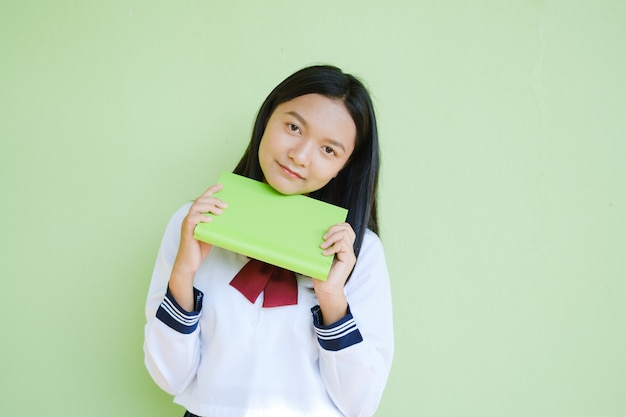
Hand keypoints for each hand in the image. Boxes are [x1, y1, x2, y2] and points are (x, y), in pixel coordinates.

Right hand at [170, 184, 226, 309]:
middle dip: (213, 199)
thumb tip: (230, 219)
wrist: (189, 262)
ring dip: (209, 206)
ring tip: (220, 212)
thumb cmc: (200, 248)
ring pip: (196, 207)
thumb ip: (216, 225)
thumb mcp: (212, 233)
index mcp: (196, 215)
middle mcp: (190, 216)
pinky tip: (210, 220)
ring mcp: (187, 223)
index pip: (202, 198)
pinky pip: (192, 219)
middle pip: (200, 200)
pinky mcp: (187, 231)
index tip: (221, 186)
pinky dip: (201, 217)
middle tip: (225, 205)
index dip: (211, 190)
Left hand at [313, 222, 355, 323]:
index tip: (325, 232)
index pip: (346, 229)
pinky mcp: (348, 259)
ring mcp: (349, 254)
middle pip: (347, 228)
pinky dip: (332, 247)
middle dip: (333, 229)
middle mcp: (348, 250)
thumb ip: (323, 246)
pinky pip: (342, 245)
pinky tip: (325, 254)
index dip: (336, 226)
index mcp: (343, 248)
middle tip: (323, 238)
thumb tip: (315, 234)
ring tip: (323, 245)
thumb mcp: (320, 256)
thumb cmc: (321, 275)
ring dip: (332, 237)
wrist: (326, 290)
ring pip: (345, 234)